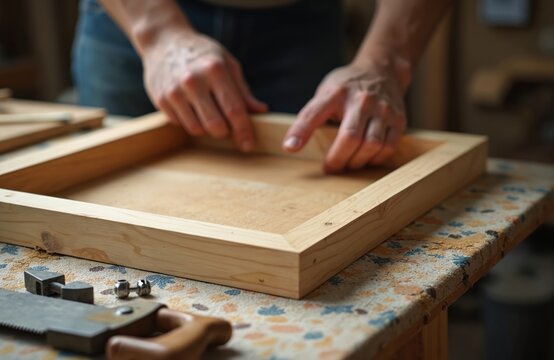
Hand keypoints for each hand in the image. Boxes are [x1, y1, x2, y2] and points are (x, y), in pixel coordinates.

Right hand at [142, 31, 266, 151]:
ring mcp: (175, 91)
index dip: (243, 131)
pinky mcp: (161, 99)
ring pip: (196, 129)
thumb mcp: (227, 63)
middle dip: (225, 133)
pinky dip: (189, 121)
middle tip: (227, 127)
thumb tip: (261, 111)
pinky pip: (180, 124)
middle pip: (215, 125)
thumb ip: (243, 90)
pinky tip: (190, 107)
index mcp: (215, 70)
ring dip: (206, 129)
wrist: (165, 41)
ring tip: (208, 113)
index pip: (234, 109)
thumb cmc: (202, 54)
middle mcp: (194, 81)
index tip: (248, 145)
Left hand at [282, 62, 406, 172]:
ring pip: (372, 145)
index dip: (301, 132)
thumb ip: (310, 117)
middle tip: (330, 168)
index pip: (314, 113)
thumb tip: (290, 146)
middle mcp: (361, 99)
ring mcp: (383, 109)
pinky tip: (365, 158)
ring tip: (348, 164)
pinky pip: (388, 147)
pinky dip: (375, 159)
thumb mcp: (325, 93)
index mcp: (336, 92)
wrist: (382, 70)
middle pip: (350, 136)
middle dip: (338, 158)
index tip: (290, 148)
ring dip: (357, 161)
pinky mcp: (398, 119)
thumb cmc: (347, 88)